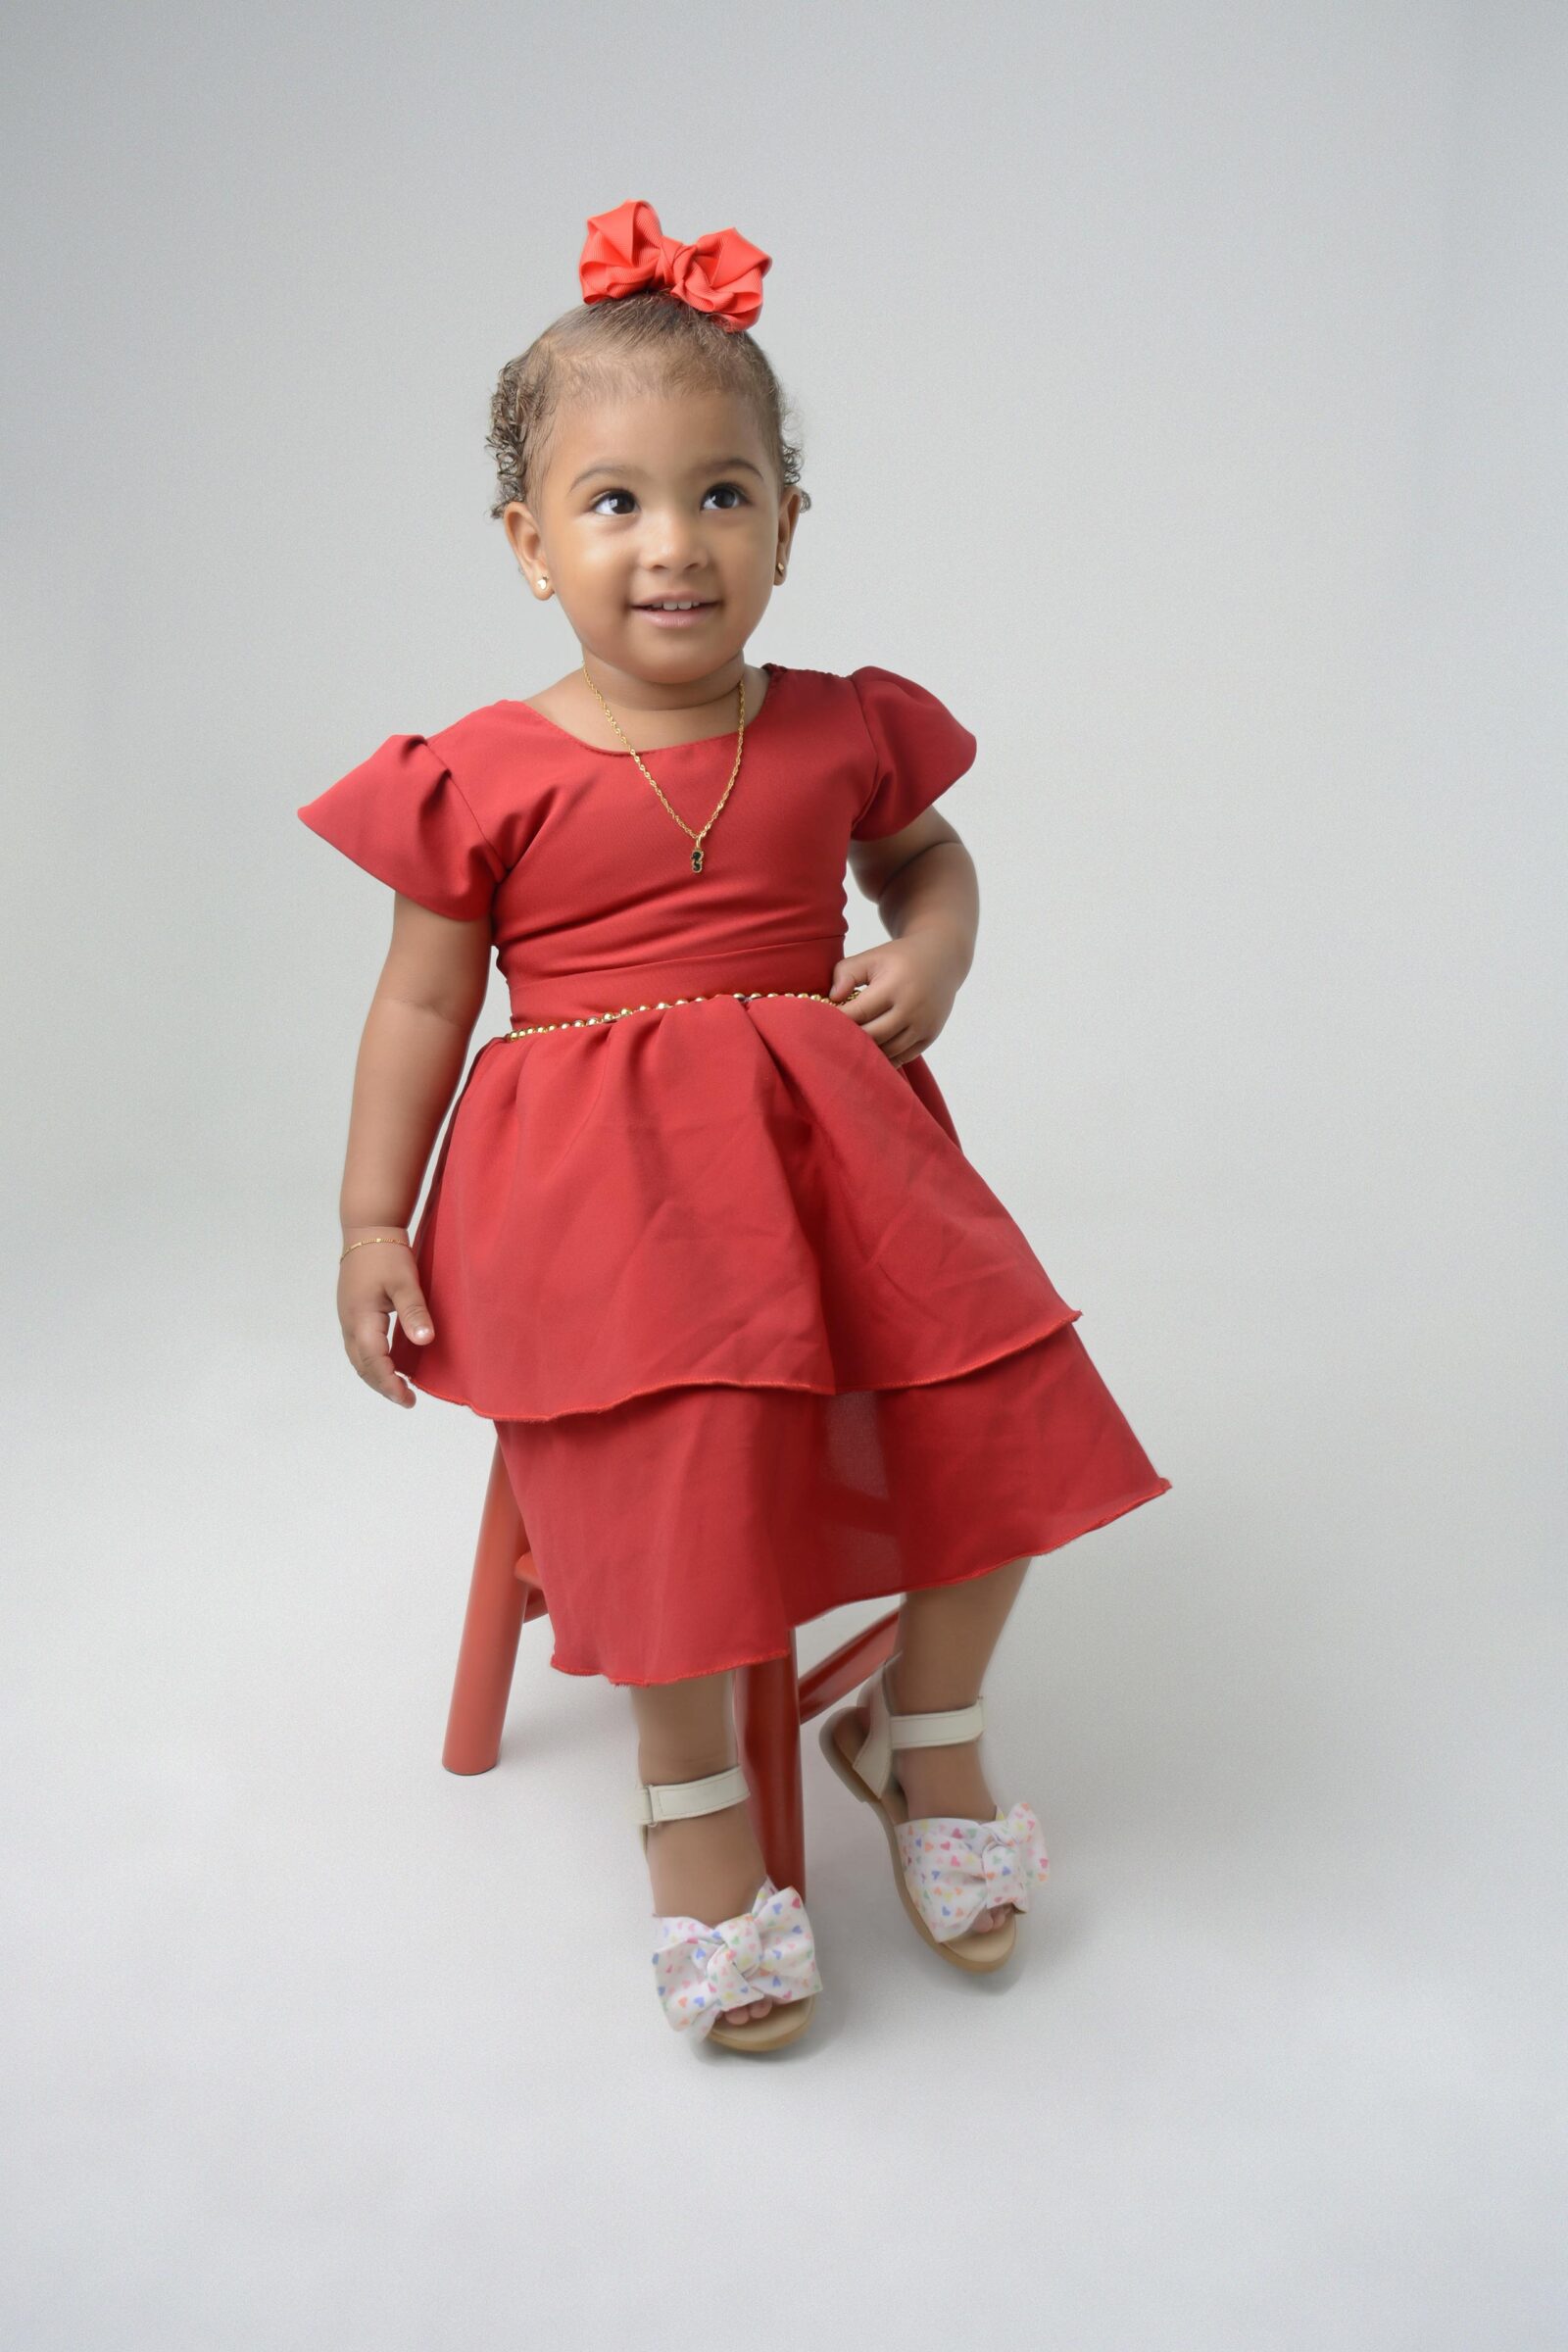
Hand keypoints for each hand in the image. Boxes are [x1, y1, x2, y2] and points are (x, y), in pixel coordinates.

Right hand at [337, 1230, 432, 1407]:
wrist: (367, 1230)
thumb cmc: (386, 1254)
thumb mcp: (405, 1282)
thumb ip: (414, 1311)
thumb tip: (424, 1341)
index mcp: (361, 1319)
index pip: (373, 1363)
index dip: (390, 1385)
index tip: (408, 1400)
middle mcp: (349, 1323)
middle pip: (362, 1366)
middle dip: (383, 1386)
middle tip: (407, 1400)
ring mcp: (348, 1318)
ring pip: (358, 1358)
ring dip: (376, 1375)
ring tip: (398, 1387)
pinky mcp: (352, 1313)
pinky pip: (359, 1347)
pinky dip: (372, 1361)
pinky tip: (388, 1363)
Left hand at [826, 935, 963, 1066]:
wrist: (942, 958)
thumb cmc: (898, 958)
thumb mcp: (872, 957)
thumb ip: (846, 973)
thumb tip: (832, 999)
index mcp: (895, 986)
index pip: (858, 1013)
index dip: (836, 1021)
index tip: (819, 1024)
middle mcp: (912, 1008)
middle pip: (872, 1036)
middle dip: (849, 1039)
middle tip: (830, 1040)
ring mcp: (924, 1024)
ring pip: (888, 1051)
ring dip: (867, 1051)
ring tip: (848, 1046)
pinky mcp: (931, 1035)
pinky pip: (903, 1057)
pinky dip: (885, 1058)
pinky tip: (870, 1052)